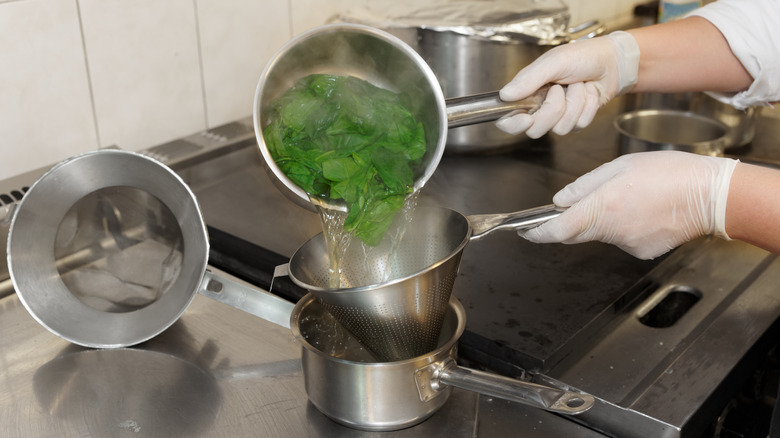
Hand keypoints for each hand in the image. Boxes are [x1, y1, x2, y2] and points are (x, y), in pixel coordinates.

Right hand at [495, 31, 639, 138]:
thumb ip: (529, 79)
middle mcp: (540, 106)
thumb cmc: (582, 56)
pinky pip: (578, 125)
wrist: (612, 62)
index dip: (513, 124)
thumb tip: (505, 94)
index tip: (526, 118)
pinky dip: (588, 106)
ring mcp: (559, 115)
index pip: (508, 119)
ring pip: (560, 128)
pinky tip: (589, 92)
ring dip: (575, 104)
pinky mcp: (576, 120)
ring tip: (578, 86)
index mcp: (528, 92)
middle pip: (535, 129)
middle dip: (552, 110)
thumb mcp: (554, 62)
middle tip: (560, 89)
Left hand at [519, 151, 738, 259]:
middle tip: (574, 205)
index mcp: (602, 208)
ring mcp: (627, 244)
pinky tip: (643, 209)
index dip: (537, 233)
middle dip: (569, 221)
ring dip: (603, 218)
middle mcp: (611, 232)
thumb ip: (585, 185)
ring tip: (629, 196)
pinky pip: (622, 238)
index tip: (526, 231)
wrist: (711, 196)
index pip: (557, 230)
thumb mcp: (620, 167)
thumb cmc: (670, 174)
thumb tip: (561, 200)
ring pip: (601, 233)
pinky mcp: (642, 251)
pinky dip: (624, 226)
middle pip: (577, 232)